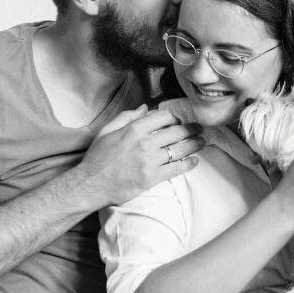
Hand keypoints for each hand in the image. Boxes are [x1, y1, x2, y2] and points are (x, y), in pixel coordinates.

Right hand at [80, 106, 204, 205]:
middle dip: (190, 129)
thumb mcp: (107, 131)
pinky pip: (176, 169)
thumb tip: (146, 108)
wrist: (91, 184)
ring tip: (202, 141)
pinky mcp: (152, 177)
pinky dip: (188, 164)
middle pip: (176, 132)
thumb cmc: (97, 158)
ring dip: (194, 144)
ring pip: (179, 149)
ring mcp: (149, 161)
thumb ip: (127, 117)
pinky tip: (195, 161)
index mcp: (134, 129)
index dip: (174, 118)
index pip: (163, 117)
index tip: (178, 121)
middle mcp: (144, 143)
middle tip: (199, 128)